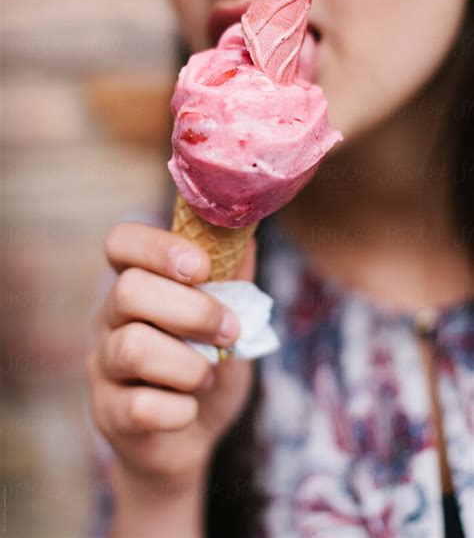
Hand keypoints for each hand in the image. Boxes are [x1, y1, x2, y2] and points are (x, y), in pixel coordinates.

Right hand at [85, 222, 255, 486]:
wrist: (192, 435)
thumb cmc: (208, 363)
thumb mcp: (229, 317)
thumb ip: (234, 277)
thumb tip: (246, 234)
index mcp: (138, 282)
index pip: (121, 242)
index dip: (158, 247)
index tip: (202, 267)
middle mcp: (110, 318)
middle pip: (129, 290)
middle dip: (193, 311)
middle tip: (229, 330)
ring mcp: (103, 366)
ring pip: (133, 348)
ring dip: (189, 364)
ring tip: (208, 375)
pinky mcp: (107, 413)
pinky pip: (141, 407)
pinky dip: (181, 411)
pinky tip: (189, 409)